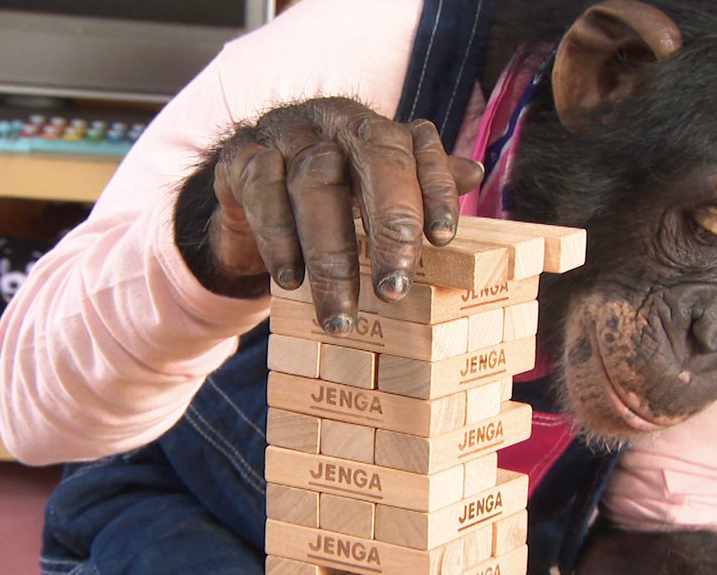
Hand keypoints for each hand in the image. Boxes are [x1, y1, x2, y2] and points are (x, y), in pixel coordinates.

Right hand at [196, 97, 482, 333]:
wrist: (246, 176)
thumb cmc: (325, 185)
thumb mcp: (370, 184)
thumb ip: (418, 180)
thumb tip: (474, 173)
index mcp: (375, 126)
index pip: (417, 147)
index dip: (434, 190)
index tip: (444, 240)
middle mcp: (334, 120)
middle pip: (373, 160)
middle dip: (390, 227)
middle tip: (395, 292)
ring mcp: (286, 134)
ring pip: (314, 185)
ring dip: (330, 257)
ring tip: (341, 313)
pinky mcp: (243, 156)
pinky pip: (263, 193)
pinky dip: (278, 241)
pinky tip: (290, 282)